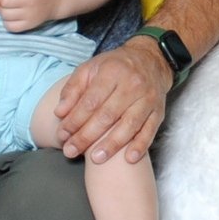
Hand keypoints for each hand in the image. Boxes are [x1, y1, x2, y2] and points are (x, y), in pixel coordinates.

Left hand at [53, 37, 168, 163]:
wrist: (151, 60)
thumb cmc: (115, 67)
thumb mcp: (90, 68)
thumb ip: (72, 89)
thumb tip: (59, 112)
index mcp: (112, 72)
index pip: (91, 101)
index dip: (75, 120)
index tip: (62, 135)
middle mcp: (132, 85)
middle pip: (107, 115)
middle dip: (87, 136)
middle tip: (71, 151)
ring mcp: (147, 99)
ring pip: (129, 125)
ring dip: (112, 145)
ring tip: (95, 159)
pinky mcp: (158, 111)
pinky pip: (150, 130)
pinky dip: (140, 145)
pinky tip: (129, 159)